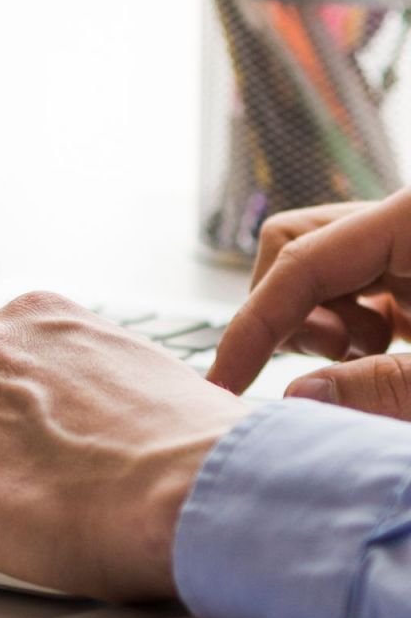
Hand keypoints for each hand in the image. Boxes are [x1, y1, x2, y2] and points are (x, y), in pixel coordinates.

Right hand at [209, 192, 410, 413]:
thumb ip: (386, 387)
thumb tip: (297, 395)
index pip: (301, 259)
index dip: (253, 323)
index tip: (224, 381)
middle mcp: (401, 222)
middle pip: (296, 249)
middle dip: (290, 313)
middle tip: (335, 358)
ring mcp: (405, 246)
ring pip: (318, 270)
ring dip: (325, 324)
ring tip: (376, 355)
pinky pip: (353, 287)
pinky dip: (349, 330)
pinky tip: (383, 354)